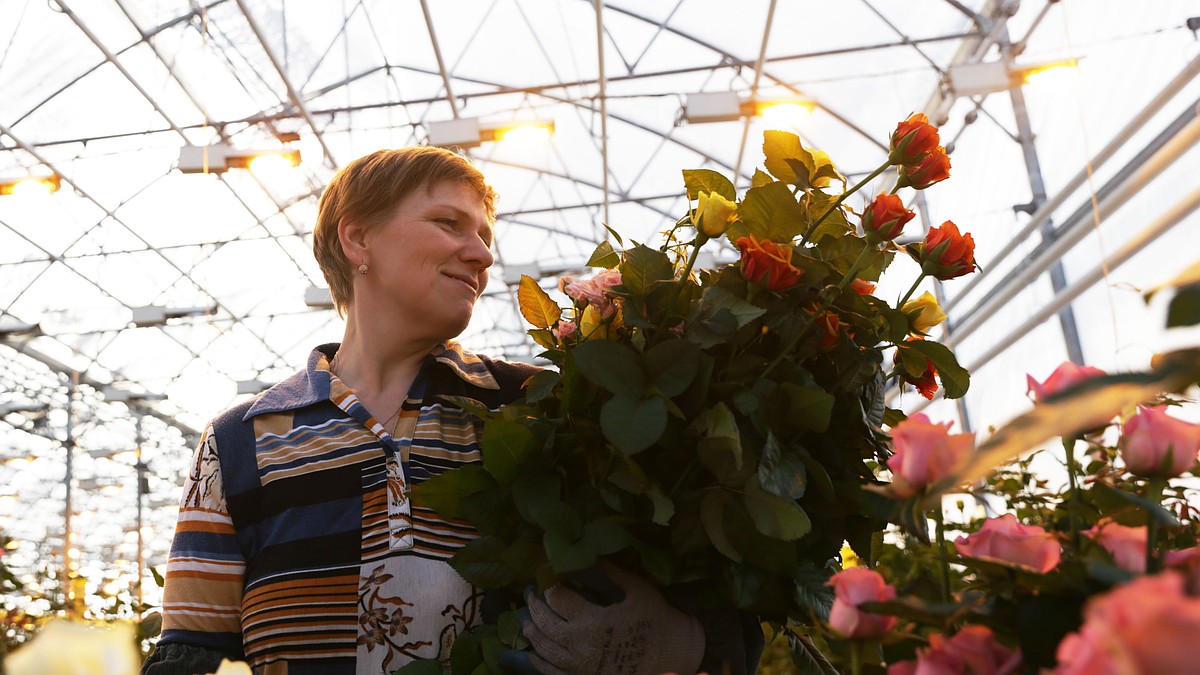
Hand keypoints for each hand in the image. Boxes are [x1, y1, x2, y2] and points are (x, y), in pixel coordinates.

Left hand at [503, 562, 703, 674]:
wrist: (673, 653)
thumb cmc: (655, 618)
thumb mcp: (634, 588)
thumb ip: (605, 571)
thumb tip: (581, 553)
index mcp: (593, 622)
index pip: (556, 598)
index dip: (548, 584)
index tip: (546, 576)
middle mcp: (581, 648)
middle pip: (544, 624)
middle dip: (533, 605)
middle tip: (530, 594)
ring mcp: (579, 669)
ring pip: (543, 650)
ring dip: (531, 632)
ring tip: (526, 620)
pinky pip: (550, 674)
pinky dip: (536, 662)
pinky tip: (531, 653)